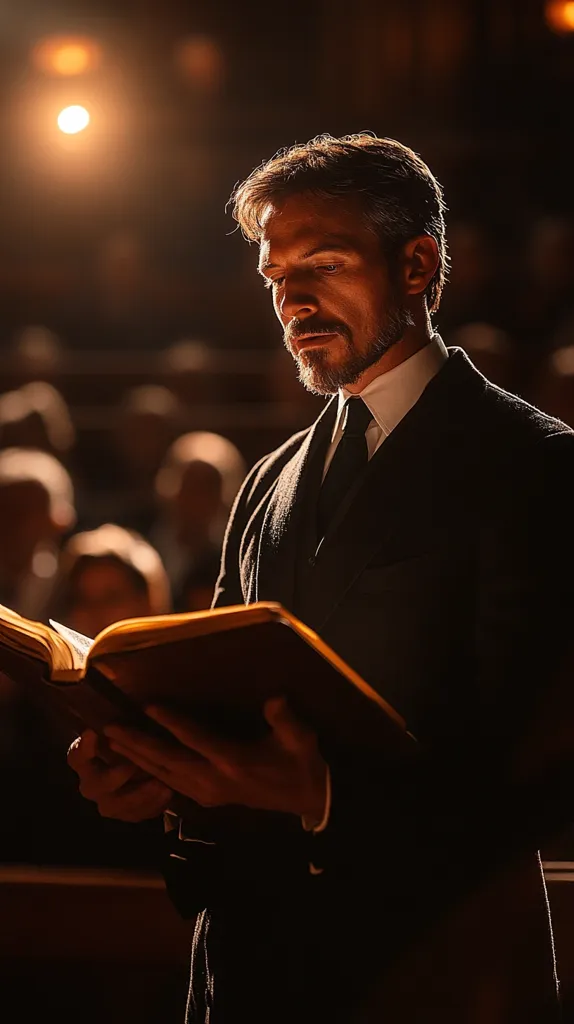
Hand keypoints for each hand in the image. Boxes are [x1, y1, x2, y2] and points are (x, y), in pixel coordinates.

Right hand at [67, 729, 173, 821]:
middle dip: (115, 777)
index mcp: (84, 762)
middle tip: (134, 765)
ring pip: (116, 806)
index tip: (92, 732)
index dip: (83, 747)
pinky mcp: (125, 814)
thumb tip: (119, 713)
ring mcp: (107, 803)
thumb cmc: (128, 743)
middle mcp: (91, 784)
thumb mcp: (123, 734)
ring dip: (140, 795)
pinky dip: (153, 805)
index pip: (76, 757)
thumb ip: (118, 729)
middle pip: (94, 786)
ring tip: (160, 783)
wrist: (141, 770)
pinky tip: (168, 793)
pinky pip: (136, 815)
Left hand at [104, 698, 327, 821]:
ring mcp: (207, 792)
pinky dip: (147, 770)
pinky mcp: (205, 796)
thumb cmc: (301, 762)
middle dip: (137, 744)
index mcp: (234, 763)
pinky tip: (132, 760)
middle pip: (168, 761)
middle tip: (109, 727)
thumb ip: (285, 720)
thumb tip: (275, 698)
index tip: (149, 705)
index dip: (172, 722)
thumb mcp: (300, 739)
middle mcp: (214, 781)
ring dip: (135, 758)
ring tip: (110, 741)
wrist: (306, 798)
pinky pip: (168, 783)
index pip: (196, 741)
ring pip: (163, 774)